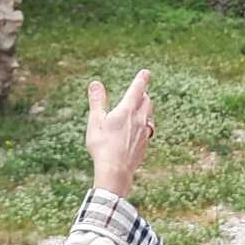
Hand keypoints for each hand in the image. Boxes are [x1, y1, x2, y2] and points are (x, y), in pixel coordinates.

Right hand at [85, 69, 154, 197]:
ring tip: (141, 108)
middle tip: (141, 91)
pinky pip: (148, 131)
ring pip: (149, 116)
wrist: (116, 171)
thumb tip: (96, 83)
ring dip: (145, 109)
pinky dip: (144, 125)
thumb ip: (97, 101)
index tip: (146, 72)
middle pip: (147, 102)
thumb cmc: (102, 146)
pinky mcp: (144, 145)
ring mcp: (144, 133)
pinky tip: (139, 131)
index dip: (141, 79)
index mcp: (126, 111)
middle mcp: (139, 120)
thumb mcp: (95, 122)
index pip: (137, 90)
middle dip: (143, 94)